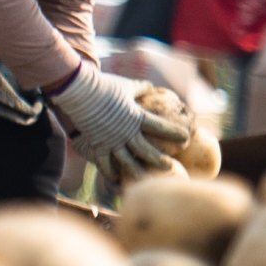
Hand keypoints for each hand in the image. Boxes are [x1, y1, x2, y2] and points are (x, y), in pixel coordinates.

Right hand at [47, 64, 171, 185]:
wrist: (79, 91)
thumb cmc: (104, 86)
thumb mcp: (126, 85)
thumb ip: (140, 88)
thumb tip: (151, 87)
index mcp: (135, 117)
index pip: (160, 127)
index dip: (174, 133)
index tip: (186, 139)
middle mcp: (125, 132)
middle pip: (146, 150)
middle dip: (159, 159)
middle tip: (170, 167)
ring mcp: (111, 140)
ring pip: (127, 161)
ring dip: (137, 172)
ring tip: (146, 180)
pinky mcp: (98, 144)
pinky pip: (104, 162)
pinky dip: (109, 171)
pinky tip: (115, 179)